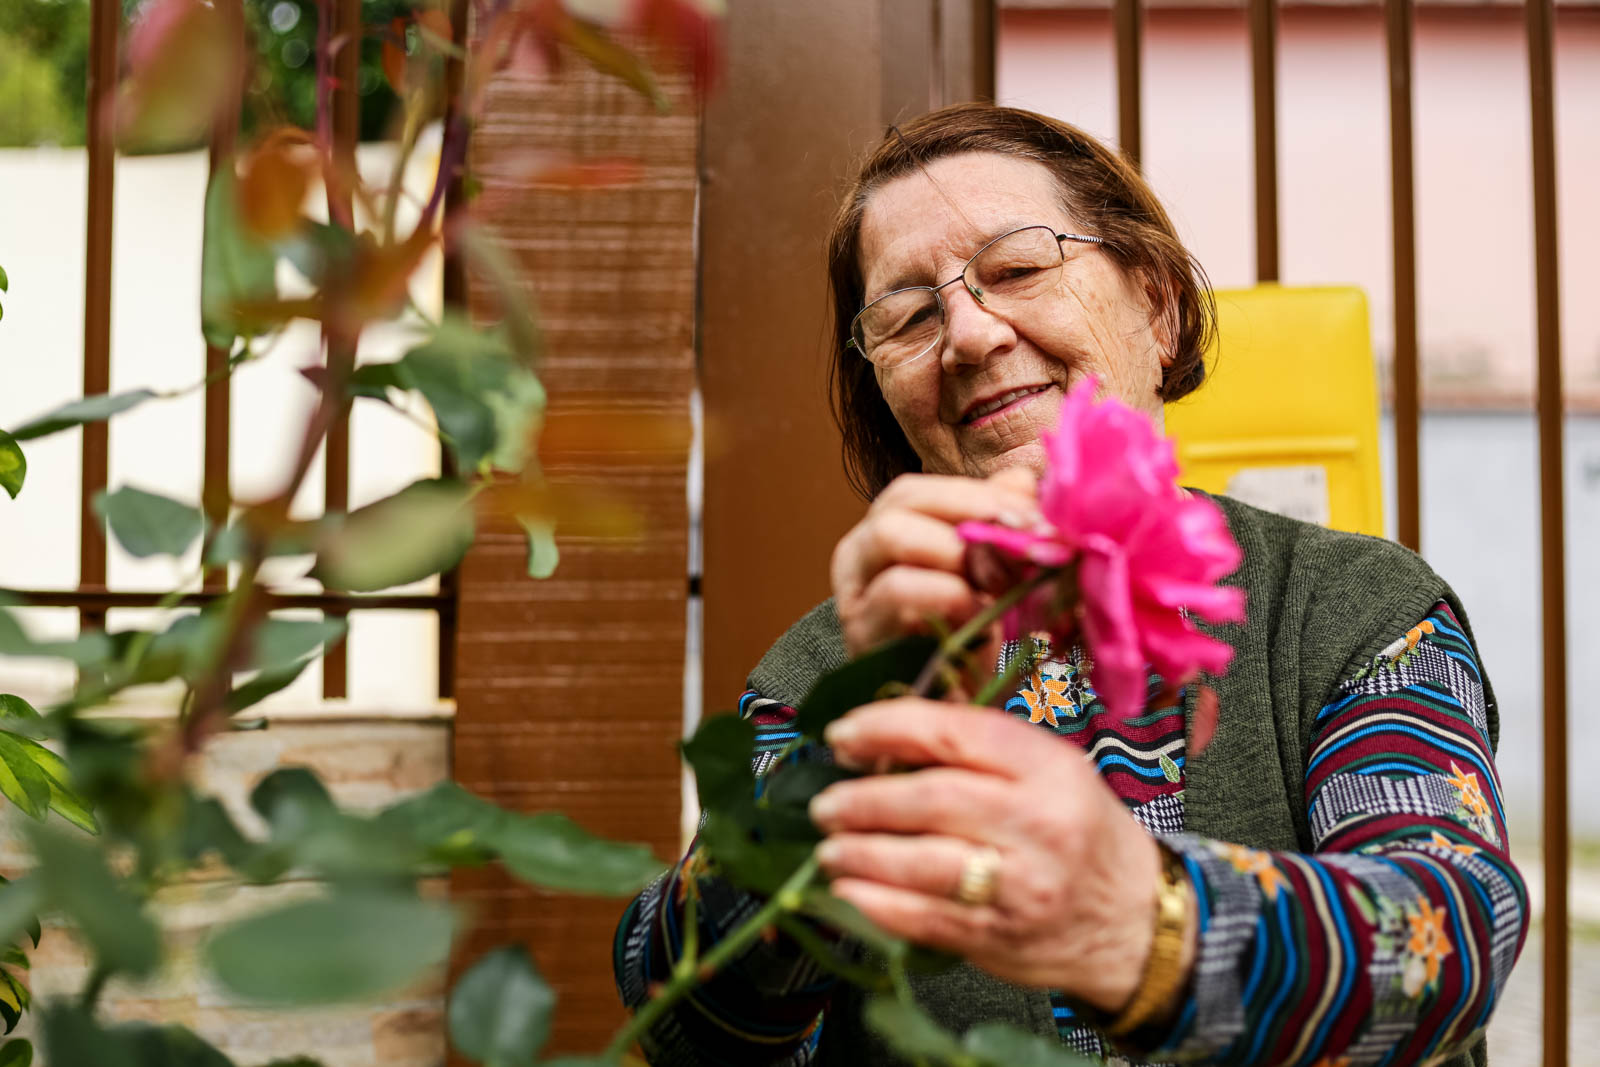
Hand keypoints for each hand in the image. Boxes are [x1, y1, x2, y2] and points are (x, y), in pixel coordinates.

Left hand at [807, 697, 1192, 1014]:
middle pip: (933, 799)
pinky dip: (876, 905)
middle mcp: (1039, 823)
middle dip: (864, 799)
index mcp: (1049, 768)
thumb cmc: (1080, 832)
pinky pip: (925, 918)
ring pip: (923, 863)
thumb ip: (977, 750)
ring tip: (830, 848)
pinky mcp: (1002, 937)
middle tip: (827, 803)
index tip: (842, 734)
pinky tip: (848, 892)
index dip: (886, 727)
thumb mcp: (1050, 770)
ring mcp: (1022, 885)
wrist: (1135, 919)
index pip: (956, 732)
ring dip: (861, 853)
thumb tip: (881, 736)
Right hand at [830, 469, 1041, 659]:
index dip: (973, 497)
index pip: (914, 491)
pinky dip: (948, 600)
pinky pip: (898, 598)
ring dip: (957, 565)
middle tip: (1014, 556)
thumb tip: (1020, 481)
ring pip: (891, 547)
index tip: (1030, 518)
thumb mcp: (991, 569)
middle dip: (964, 525)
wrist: (953, 708)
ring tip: (998, 591)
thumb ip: (1000, 520)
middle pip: (893, 514)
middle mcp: (858, 562)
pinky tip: (977, 619)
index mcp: (885, 533)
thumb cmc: (969, 634)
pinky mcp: (864, 644)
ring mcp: (855, 604)